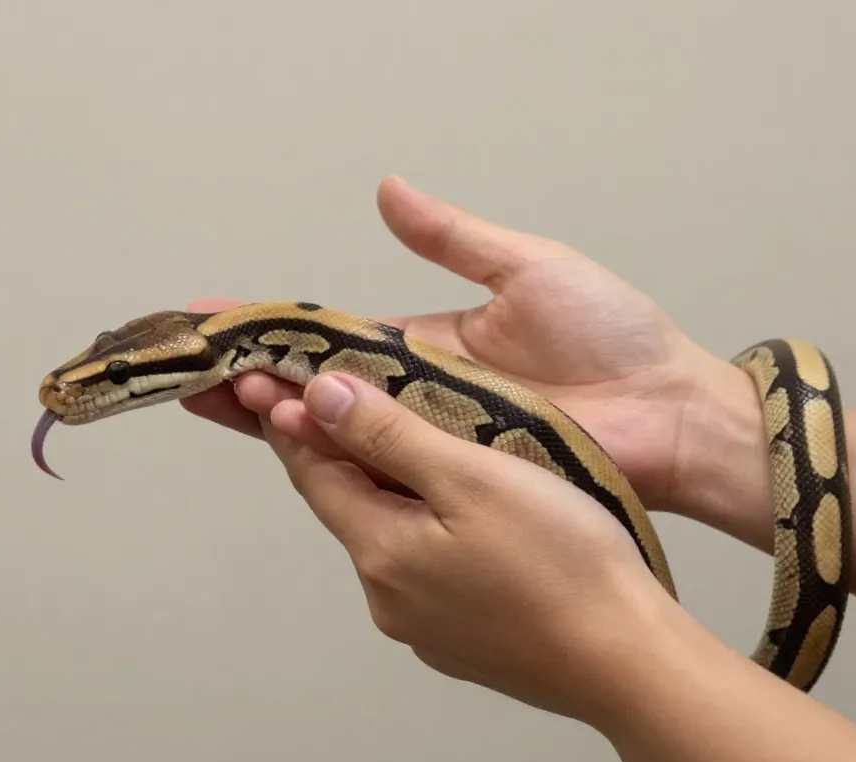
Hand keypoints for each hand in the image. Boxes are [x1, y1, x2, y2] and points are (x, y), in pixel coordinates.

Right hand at [181, 175, 761, 519]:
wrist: (670, 412)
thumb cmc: (614, 338)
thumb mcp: (529, 267)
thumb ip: (454, 238)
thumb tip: (388, 190)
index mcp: (429, 344)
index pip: (330, 334)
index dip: (271, 326)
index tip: (209, 317)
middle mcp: (420, 396)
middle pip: (317, 388)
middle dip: (249, 377)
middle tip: (185, 370)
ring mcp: (434, 442)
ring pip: (337, 430)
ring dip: (273, 413)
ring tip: (215, 398)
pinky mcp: (456, 476)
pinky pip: (384, 466)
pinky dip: (332, 453)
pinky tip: (285, 440)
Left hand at [262, 369, 676, 727]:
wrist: (628, 661)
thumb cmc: (559, 562)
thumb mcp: (471, 477)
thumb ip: (389, 435)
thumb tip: (316, 397)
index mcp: (379, 551)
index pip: (313, 474)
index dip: (295, 423)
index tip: (276, 383)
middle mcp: (387, 597)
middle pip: (351, 507)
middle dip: (346, 453)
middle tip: (349, 399)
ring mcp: (425, 627)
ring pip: (394, 538)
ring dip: (395, 493)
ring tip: (420, 448)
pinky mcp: (463, 642)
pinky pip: (430, 570)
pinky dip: (432, 531)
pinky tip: (469, 516)